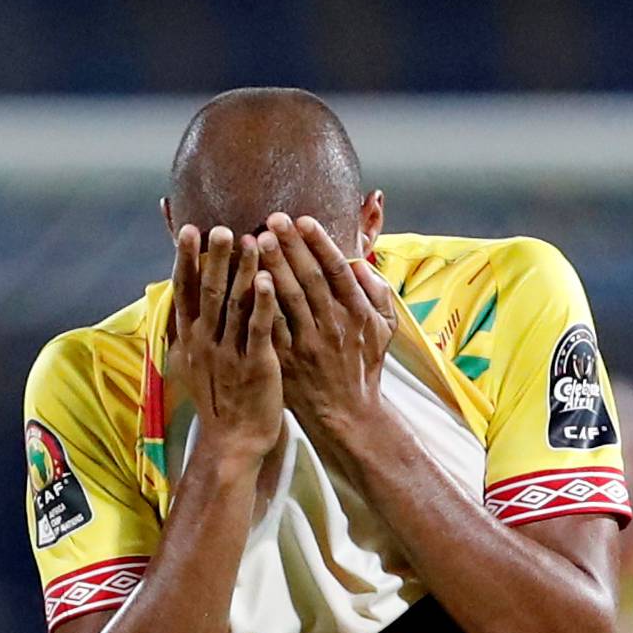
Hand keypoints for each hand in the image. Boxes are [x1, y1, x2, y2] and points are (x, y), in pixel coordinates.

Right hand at [170, 225, 282, 463]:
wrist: (233, 442)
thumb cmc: (218, 401)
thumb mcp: (191, 365)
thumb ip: (187, 330)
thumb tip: (177, 300)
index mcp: (190, 339)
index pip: (185, 291)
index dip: (186, 260)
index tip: (188, 229)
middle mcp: (206, 343)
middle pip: (209, 291)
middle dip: (214, 257)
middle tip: (221, 227)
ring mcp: (230, 354)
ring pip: (235, 305)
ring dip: (241, 271)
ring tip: (250, 239)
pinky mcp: (256, 365)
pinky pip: (258, 328)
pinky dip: (262, 302)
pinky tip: (268, 278)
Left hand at [259, 213, 397, 449]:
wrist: (347, 413)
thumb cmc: (364, 364)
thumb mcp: (385, 328)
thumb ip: (377, 292)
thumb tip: (358, 263)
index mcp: (357, 313)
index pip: (337, 271)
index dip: (320, 243)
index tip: (304, 220)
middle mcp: (333, 326)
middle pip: (310, 278)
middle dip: (291, 247)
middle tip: (273, 219)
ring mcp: (308, 344)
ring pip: (288, 299)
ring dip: (272, 267)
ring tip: (257, 240)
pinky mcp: (287, 359)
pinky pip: (272, 327)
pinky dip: (260, 303)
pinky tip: (247, 281)